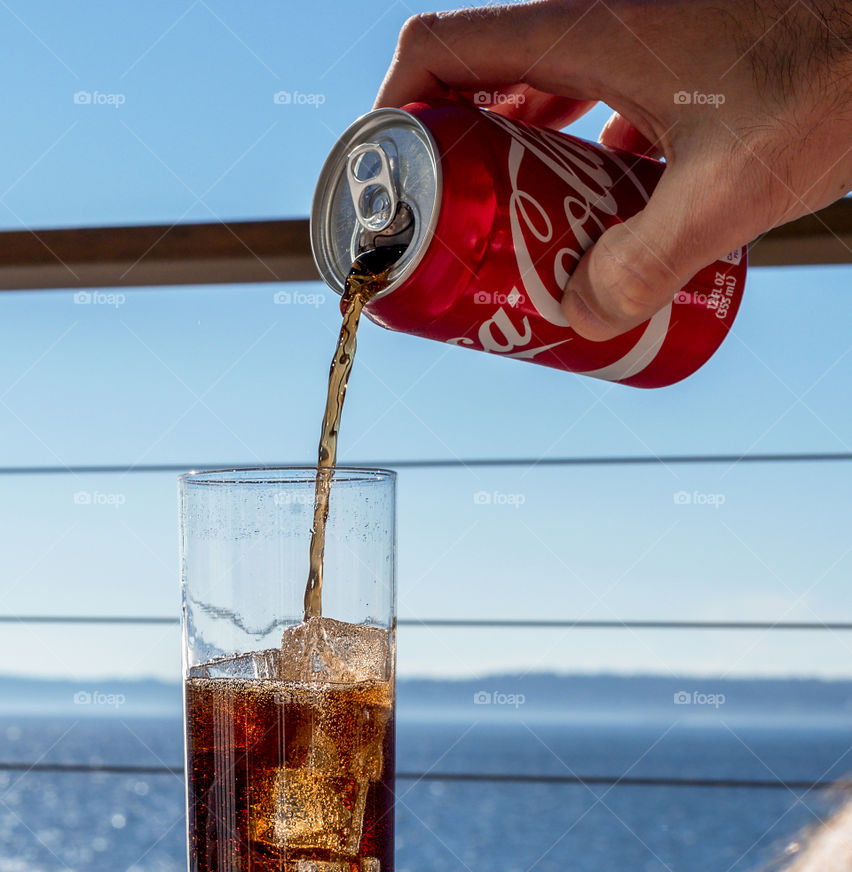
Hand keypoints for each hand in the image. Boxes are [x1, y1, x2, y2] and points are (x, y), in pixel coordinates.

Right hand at [375, 1, 851, 341]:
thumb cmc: (828, 81)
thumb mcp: (729, 191)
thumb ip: (647, 265)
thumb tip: (583, 320)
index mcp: (584, 30)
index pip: (440, 50)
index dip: (393, 112)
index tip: (391, 185)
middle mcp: (598, 25)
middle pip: (482, 88)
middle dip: (456, 170)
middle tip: (457, 244)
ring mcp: (639, 42)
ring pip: (541, 104)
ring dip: (517, 172)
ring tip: (517, 247)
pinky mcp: (676, 67)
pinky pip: (596, 112)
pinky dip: (577, 166)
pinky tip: (600, 222)